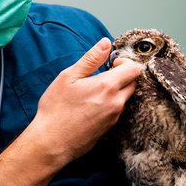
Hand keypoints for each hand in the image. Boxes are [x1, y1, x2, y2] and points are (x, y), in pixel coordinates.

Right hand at [33, 37, 139, 162]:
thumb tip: (105, 43)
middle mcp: (116, 102)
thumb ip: (91, 58)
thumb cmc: (56, 109)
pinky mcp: (110, 128)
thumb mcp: (69, 77)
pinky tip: (92, 104)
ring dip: (116, 90)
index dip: (124, 62)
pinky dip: (111, 103)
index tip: (111, 64)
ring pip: (125, 97)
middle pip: (133, 83)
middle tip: (103, 75)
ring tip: (94, 90)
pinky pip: (117, 110)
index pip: (134, 69)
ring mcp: (114, 117)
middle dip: (122, 75)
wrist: (51, 142)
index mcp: (108, 86)